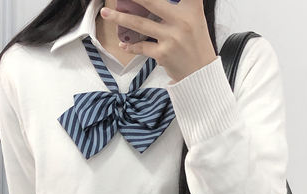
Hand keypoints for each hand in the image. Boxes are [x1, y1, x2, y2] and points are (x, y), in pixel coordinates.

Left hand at [100, 0, 216, 82]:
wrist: (200, 73)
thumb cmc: (196, 44)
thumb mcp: (195, 18)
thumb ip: (182, 4)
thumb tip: (159, 2)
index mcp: (191, 8)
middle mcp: (181, 20)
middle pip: (151, 1)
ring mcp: (171, 38)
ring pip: (140, 23)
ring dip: (120, 17)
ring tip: (106, 12)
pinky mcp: (162, 54)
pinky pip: (141, 47)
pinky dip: (131, 46)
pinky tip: (124, 45)